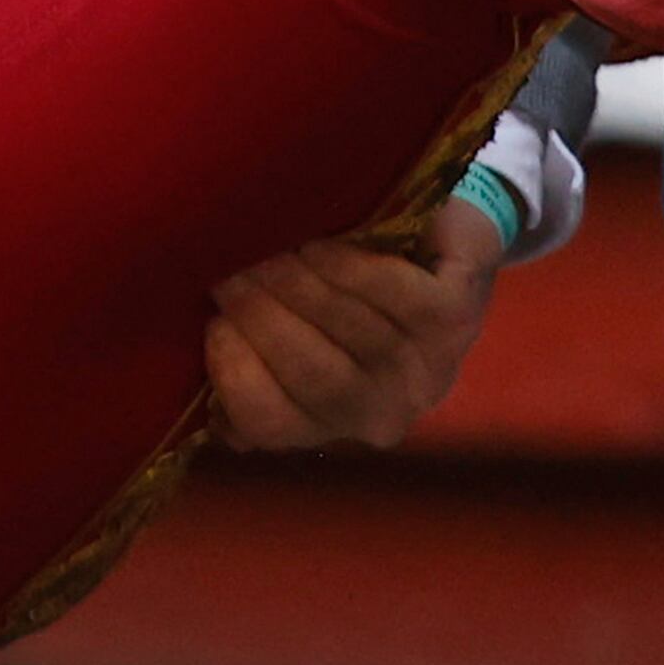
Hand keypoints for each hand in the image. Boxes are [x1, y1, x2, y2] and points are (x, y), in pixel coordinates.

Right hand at [205, 202, 510, 450]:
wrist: (437, 240)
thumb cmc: (347, 292)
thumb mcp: (298, 337)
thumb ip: (253, 367)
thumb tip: (207, 406)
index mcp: (332, 424)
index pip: (270, 422)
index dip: (234, 373)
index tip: (211, 321)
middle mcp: (384, 411)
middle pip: (315, 378)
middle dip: (262, 318)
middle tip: (226, 269)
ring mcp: (428, 367)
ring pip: (355, 333)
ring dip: (299, 285)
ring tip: (263, 246)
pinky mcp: (456, 317)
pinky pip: (397, 297)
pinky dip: (351, 270)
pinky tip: (318, 243)